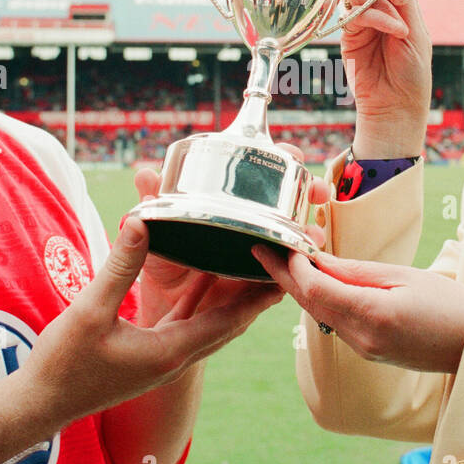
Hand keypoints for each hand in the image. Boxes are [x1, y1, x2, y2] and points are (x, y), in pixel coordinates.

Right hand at [18, 217, 283, 431]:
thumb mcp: (90, 310)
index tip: (283, 274)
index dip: (258, 298)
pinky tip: (203, 274)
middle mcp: (174, 358)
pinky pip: (185, 322)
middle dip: (255, 296)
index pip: (229, 321)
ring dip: (231, 297)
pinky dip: (200, 299)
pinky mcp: (148, 353)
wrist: (39, 404)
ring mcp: (162, 358)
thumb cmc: (63, 364)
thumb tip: (141, 222)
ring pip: (209, 323)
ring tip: (253, 266)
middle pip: (228, 323)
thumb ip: (119, 266)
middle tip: (279, 264)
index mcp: (170, 351)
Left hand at [130, 143, 328, 321]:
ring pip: (293, 243)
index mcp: (229, 205)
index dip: (283, 160)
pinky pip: (278, 285)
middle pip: (289, 202)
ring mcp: (257, 258)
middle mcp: (250, 228)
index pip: (262, 173)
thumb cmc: (161, 260)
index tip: (295, 156)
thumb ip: (151, 202)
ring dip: (307, 238)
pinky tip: (294, 276)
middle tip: (317, 191)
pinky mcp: (254, 291)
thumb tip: (146, 174)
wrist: (160, 307)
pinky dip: (290, 281)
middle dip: (309, 192)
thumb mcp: (156, 230)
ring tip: (312, 238)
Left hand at [251, 247, 463, 373]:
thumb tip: (317, 261)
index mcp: (371, 315)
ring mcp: (363, 350)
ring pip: (318, 315)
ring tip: (282, 260)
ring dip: (300, 288)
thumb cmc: (451, 304)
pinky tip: (315, 282)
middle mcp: (361, 339)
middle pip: (309, 304)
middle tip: (262, 249)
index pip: (315, 289)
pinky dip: (320, 301)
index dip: (291, 266)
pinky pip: (334, 323)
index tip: (277, 243)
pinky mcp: (368, 353)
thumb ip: (356, 271)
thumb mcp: (404, 276)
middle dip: (283, 276)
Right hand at [340, 0, 431, 157]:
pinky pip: (354, 12)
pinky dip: (375, 16)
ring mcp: (362, 19)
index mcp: (400, 3)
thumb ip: (405, 0)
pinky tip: (392, 30)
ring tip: (399, 27)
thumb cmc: (412, 73)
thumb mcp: (416, 32)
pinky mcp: (348, 34)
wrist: (397, 105)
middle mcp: (380, 6)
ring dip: (381, 0)